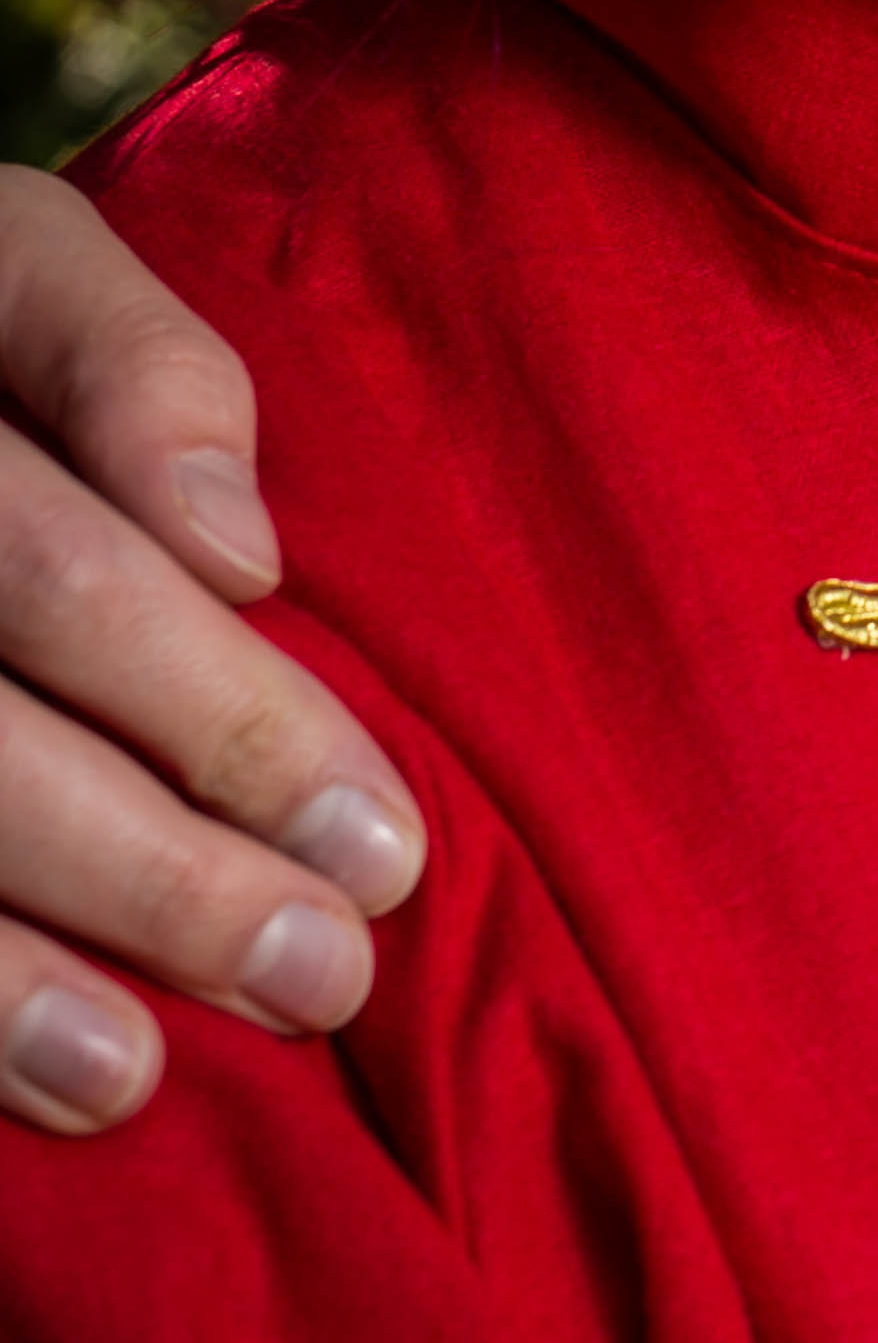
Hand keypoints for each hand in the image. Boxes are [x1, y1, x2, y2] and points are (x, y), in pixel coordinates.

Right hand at [0, 170, 421, 1132]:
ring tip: (156, 1067)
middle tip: (332, 968)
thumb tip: (236, 551)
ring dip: (20, 971)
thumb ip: (130, 361)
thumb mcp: (11, 266)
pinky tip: (56, 1077)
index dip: (215, 700)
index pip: (58, 570)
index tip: (375, 825)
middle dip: (164, 866)